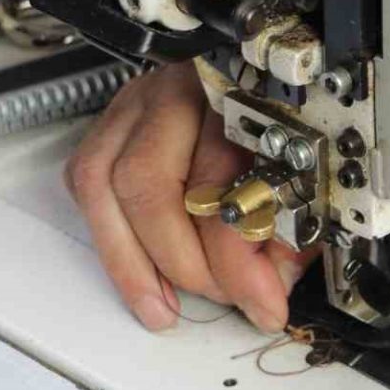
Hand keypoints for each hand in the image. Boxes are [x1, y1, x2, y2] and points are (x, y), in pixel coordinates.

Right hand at [64, 61, 315, 332]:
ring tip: (162, 308)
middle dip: (182, 261)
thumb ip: (289, 231)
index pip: (216, 179)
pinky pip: (87, 185)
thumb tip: (268, 292)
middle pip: (146, 181)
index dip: (236, 257)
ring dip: (130, 261)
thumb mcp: (303, 179)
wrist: (261, 81)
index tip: (263, 302)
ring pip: (100, 182)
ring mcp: (134, 106)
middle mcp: (174, 92)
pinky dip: (112, 242)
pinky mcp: (109, 129)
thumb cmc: (283, 135)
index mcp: (232, 95)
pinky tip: (142, 280)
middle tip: (220, 298)